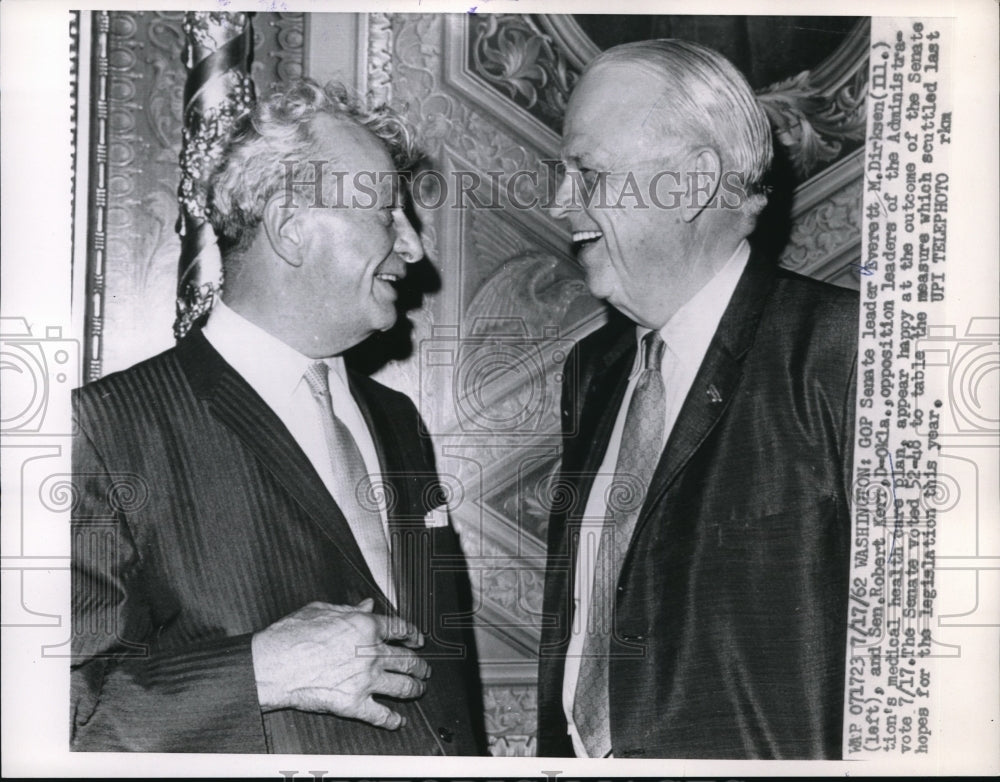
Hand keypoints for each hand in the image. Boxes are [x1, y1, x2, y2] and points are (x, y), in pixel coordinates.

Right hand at [251, 598, 428, 728]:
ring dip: (415, 689)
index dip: (413, 634)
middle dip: (420, 665)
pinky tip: (397, 720)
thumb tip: (367, 605)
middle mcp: (370, 653)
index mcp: (364, 626)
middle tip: (424, 669)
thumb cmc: (291, 635)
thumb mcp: (321, 609)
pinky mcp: (353, 703)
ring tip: (418, 690)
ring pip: (403, 686)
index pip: (399, 628)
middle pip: (407, 659)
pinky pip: (381, 715)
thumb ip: (349, 609)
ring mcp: (365, 679)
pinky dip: (392, 720)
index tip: (417, 639)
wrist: (272, 664)